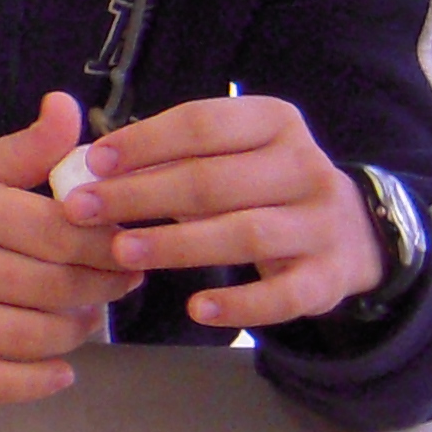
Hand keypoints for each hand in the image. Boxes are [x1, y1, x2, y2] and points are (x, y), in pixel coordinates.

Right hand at [0, 93, 135, 402]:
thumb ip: (23, 149)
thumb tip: (68, 109)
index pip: (57, 232)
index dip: (107, 244)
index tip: (126, 246)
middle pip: (51, 288)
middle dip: (101, 289)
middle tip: (116, 284)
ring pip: (30, 339)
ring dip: (76, 332)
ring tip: (86, 317)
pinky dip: (38, 382)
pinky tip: (60, 368)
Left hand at [51, 95, 384, 333]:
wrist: (349, 232)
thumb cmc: (258, 187)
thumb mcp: (225, 156)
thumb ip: (165, 158)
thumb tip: (84, 166)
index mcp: (274, 122)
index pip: (204, 124)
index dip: (145, 141)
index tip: (93, 162)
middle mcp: (305, 167)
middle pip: (214, 180)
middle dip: (142, 194)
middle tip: (82, 209)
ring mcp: (322, 224)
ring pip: (246, 234)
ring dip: (178, 244)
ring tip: (122, 252)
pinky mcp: (329, 277)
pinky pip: (284, 295)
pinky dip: (240, 305)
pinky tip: (196, 308)